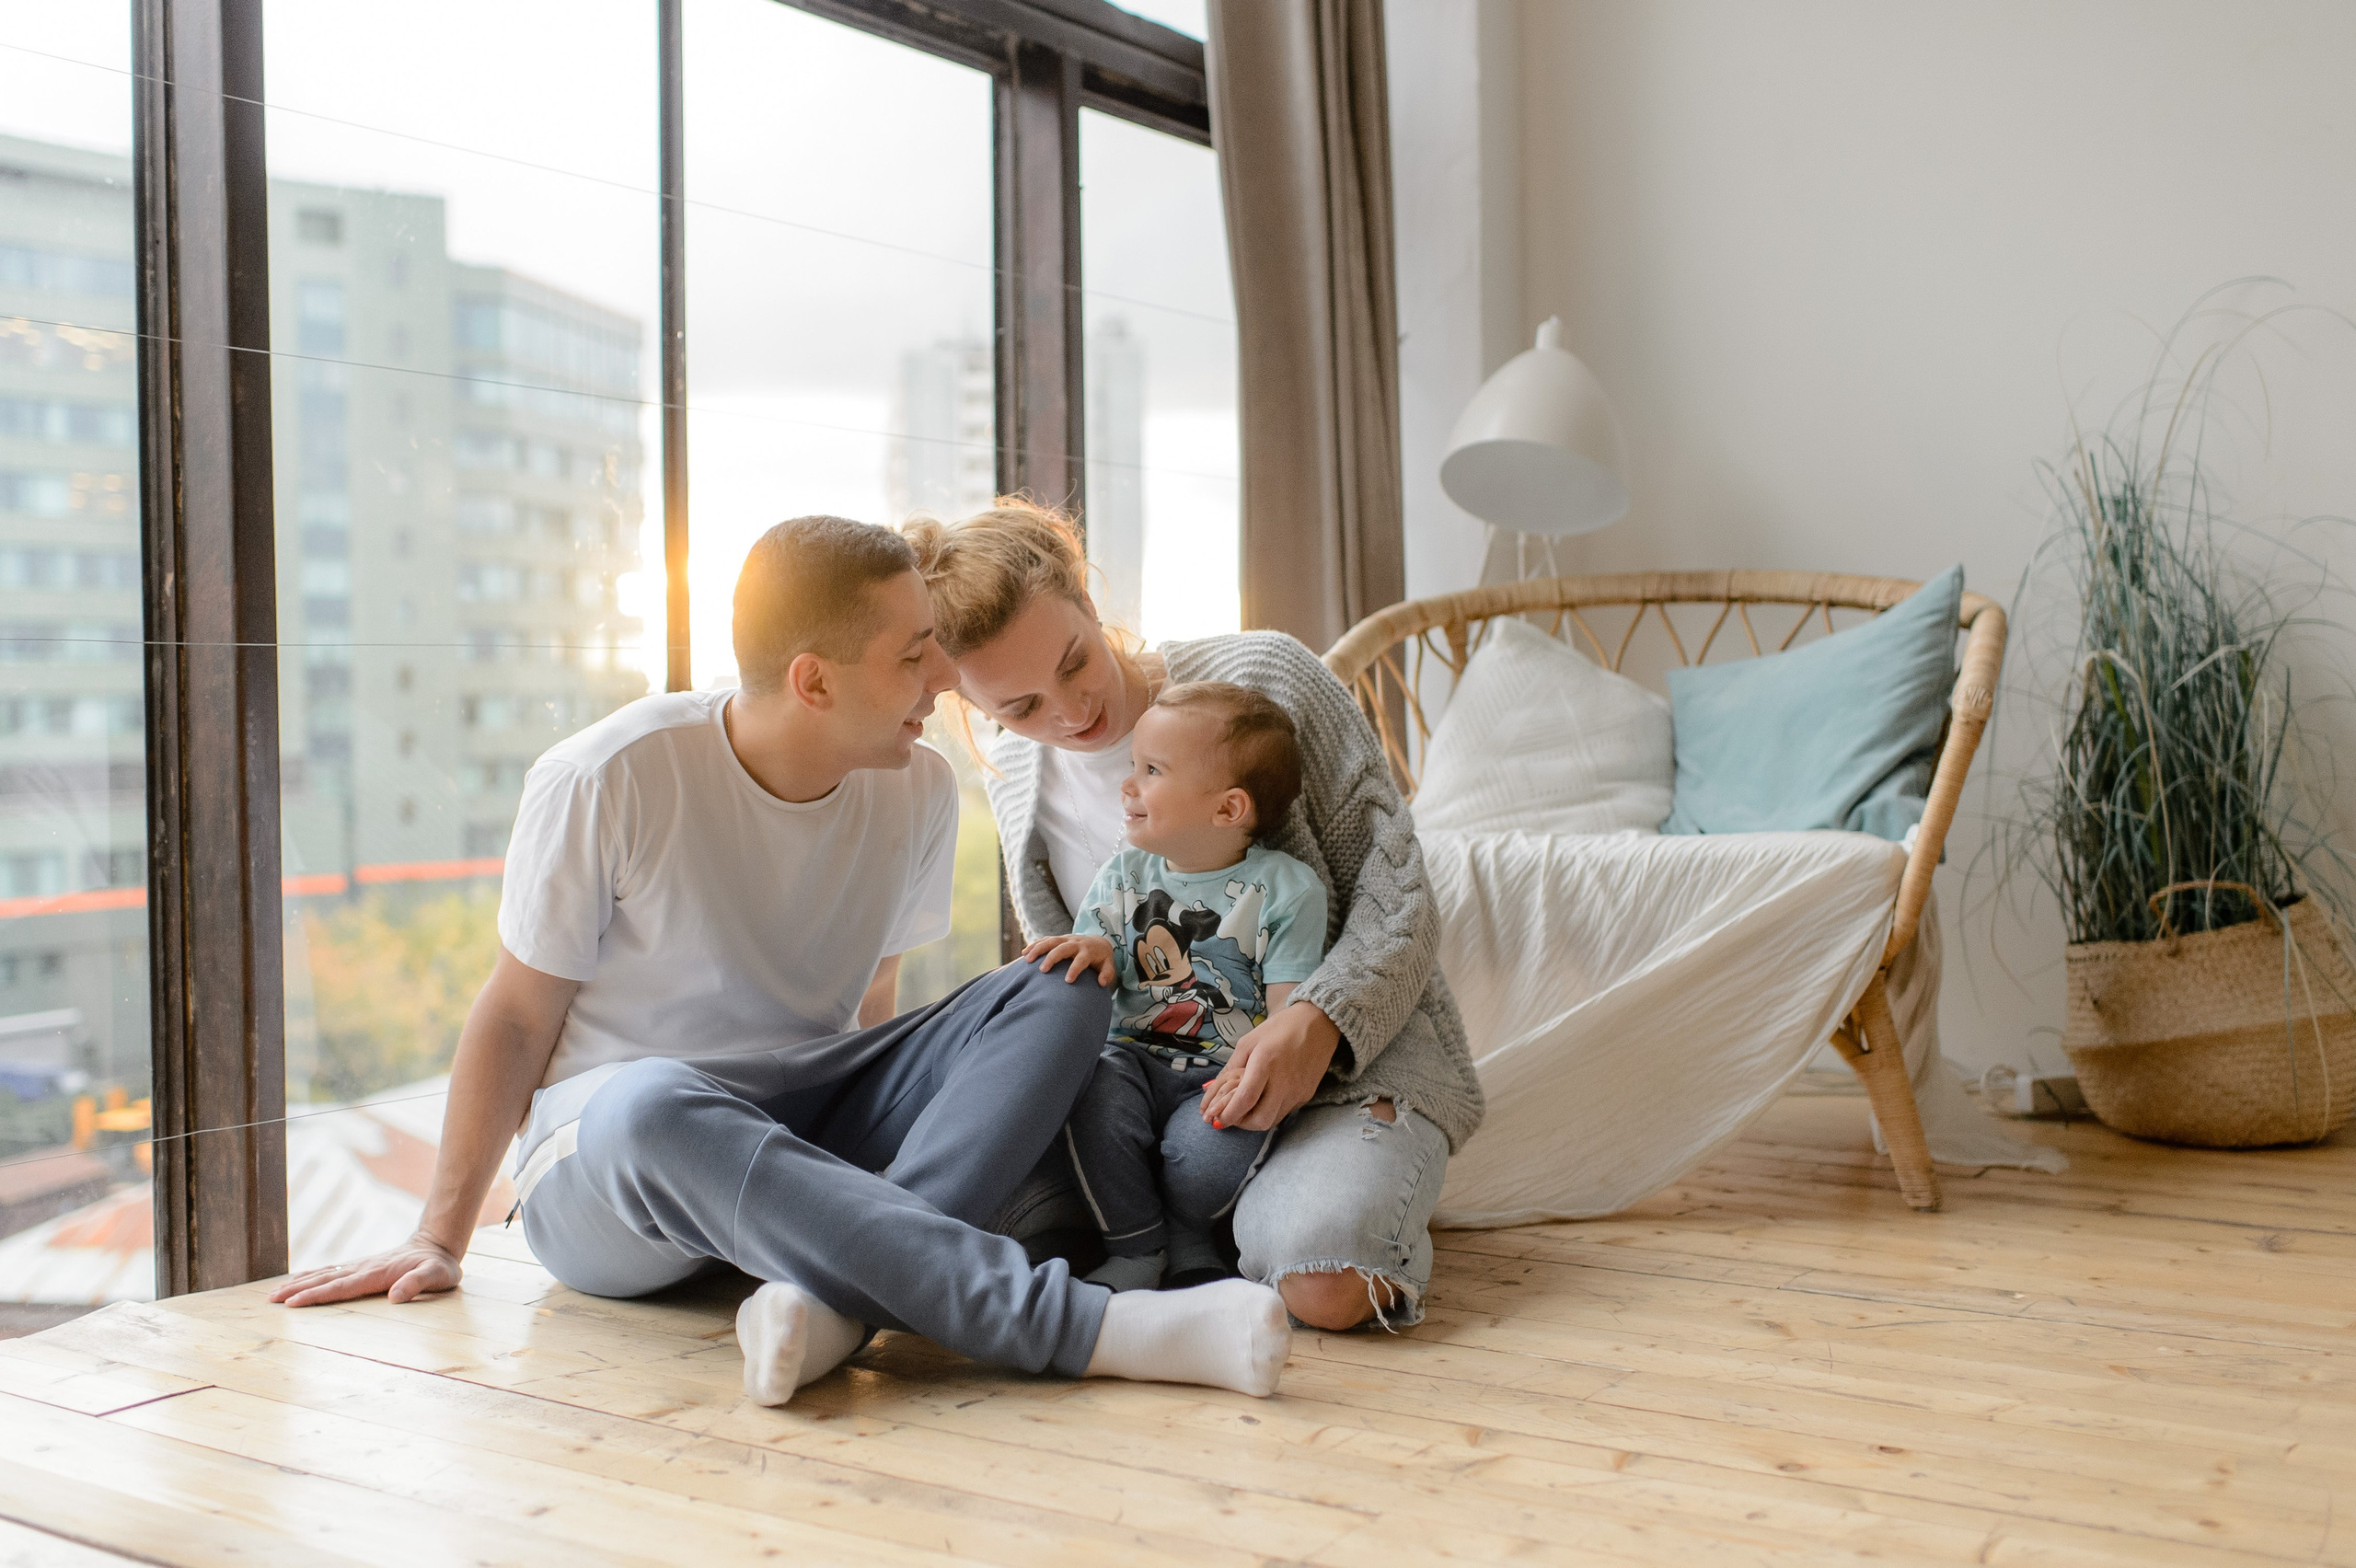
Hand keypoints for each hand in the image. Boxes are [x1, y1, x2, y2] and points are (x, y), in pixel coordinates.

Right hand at [268, 1232, 463, 1306]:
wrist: (436, 1244)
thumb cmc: (438, 1266)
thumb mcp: (436, 1275)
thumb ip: (418, 1283)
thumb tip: (395, 1296)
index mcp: (377, 1274)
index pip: (342, 1287)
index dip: (318, 1295)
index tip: (293, 1302)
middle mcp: (363, 1268)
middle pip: (325, 1280)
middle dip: (298, 1290)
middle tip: (271, 1300)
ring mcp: (359, 1266)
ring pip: (323, 1275)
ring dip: (298, 1284)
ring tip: (273, 1293)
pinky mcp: (360, 1267)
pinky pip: (330, 1272)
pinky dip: (310, 1276)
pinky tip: (296, 1282)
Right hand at [1021, 933, 1116, 986]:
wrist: (1098, 942)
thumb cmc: (1101, 959)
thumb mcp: (1108, 965)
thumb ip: (1107, 974)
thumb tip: (1102, 983)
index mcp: (1088, 950)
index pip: (1081, 959)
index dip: (1075, 969)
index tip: (1068, 981)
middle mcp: (1076, 943)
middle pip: (1062, 948)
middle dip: (1052, 958)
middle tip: (1042, 971)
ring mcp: (1066, 939)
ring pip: (1051, 941)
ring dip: (1038, 949)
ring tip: (1027, 960)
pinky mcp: (1058, 939)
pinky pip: (1045, 940)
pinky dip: (1034, 945)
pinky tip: (1024, 954)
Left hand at [1199, 1002, 1340, 1130]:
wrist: (1318, 1023)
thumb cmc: (1279, 1029)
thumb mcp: (1249, 1042)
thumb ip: (1230, 1067)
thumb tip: (1210, 1089)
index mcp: (1266, 1063)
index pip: (1245, 1100)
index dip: (1228, 1114)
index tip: (1216, 1118)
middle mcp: (1284, 1081)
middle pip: (1261, 1120)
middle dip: (1241, 1124)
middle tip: (1232, 1116)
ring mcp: (1298, 1091)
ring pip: (1273, 1120)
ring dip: (1256, 1120)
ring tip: (1246, 1109)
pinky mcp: (1307, 1095)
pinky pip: (1285, 1112)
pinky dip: (1271, 1111)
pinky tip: (1265, 1100)